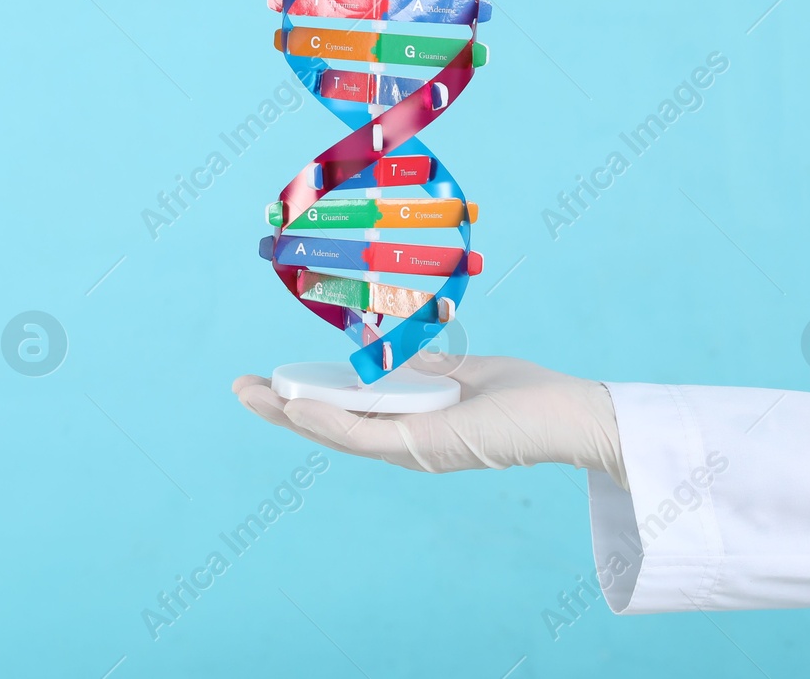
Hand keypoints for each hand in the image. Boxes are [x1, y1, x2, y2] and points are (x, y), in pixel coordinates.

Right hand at [233, 352, 627, 488]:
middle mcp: (406, 445)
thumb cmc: (526, 396)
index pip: (347, 416)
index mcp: (413, 427)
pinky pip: (364, 436)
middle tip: (240, 388)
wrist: (569, 417)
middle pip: (330, 429)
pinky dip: (326, 421)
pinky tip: (296, 406)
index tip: (270, 381)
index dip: (305, 400)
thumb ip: (423, 371)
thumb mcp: (461, 374)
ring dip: (291, 415)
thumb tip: (390, 358)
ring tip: (254, 395)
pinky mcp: (424, 449)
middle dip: (281, 410)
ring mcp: (413, 450)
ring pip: (337, 435)